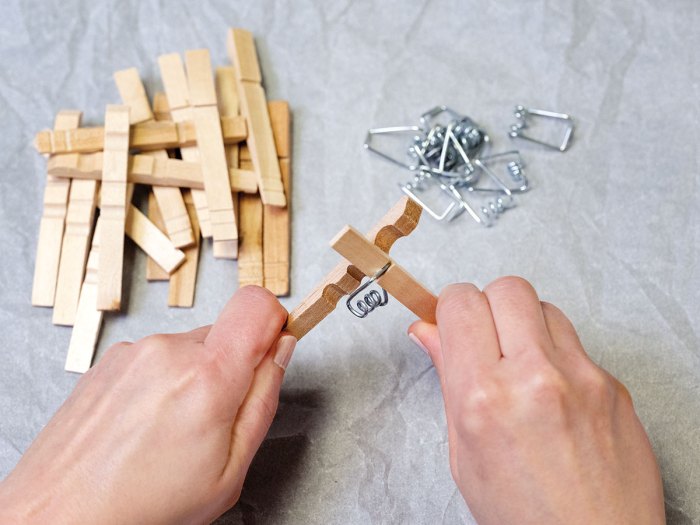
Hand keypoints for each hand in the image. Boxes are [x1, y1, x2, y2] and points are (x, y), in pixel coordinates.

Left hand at [0, 286, 296, 523]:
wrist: (58, 514)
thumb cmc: (142, 507)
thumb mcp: (229, 471)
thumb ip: (264, 401)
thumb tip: (281, 351)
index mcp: (208, 376)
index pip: (257, 304)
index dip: (274, 323)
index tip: (271, 350)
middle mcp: (168, 351)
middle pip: (225, 333)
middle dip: (230, 369)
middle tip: (212, 421)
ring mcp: (134, 352)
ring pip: (189, 348)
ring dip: (192, 380)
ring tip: (170, 431)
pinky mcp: (109, 359)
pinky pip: (156, 358)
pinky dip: (160, 384)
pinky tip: (144, 426)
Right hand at [409, 277, 664, 524]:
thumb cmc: (526, 517)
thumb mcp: (464, 455)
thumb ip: (448, 381)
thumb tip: (428, 332)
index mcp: (483, 398)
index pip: (461, 303)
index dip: (451, 308)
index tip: (453, 321)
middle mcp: (535, 378)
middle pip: (507, 288)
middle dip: (489, 305)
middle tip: (487, 339)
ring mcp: (582, 378)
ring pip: (545, 307)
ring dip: (526, 326)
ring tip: (522, 367)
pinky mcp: (613, 384)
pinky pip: (576, 343)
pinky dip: (558, 356)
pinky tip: (554, 393)